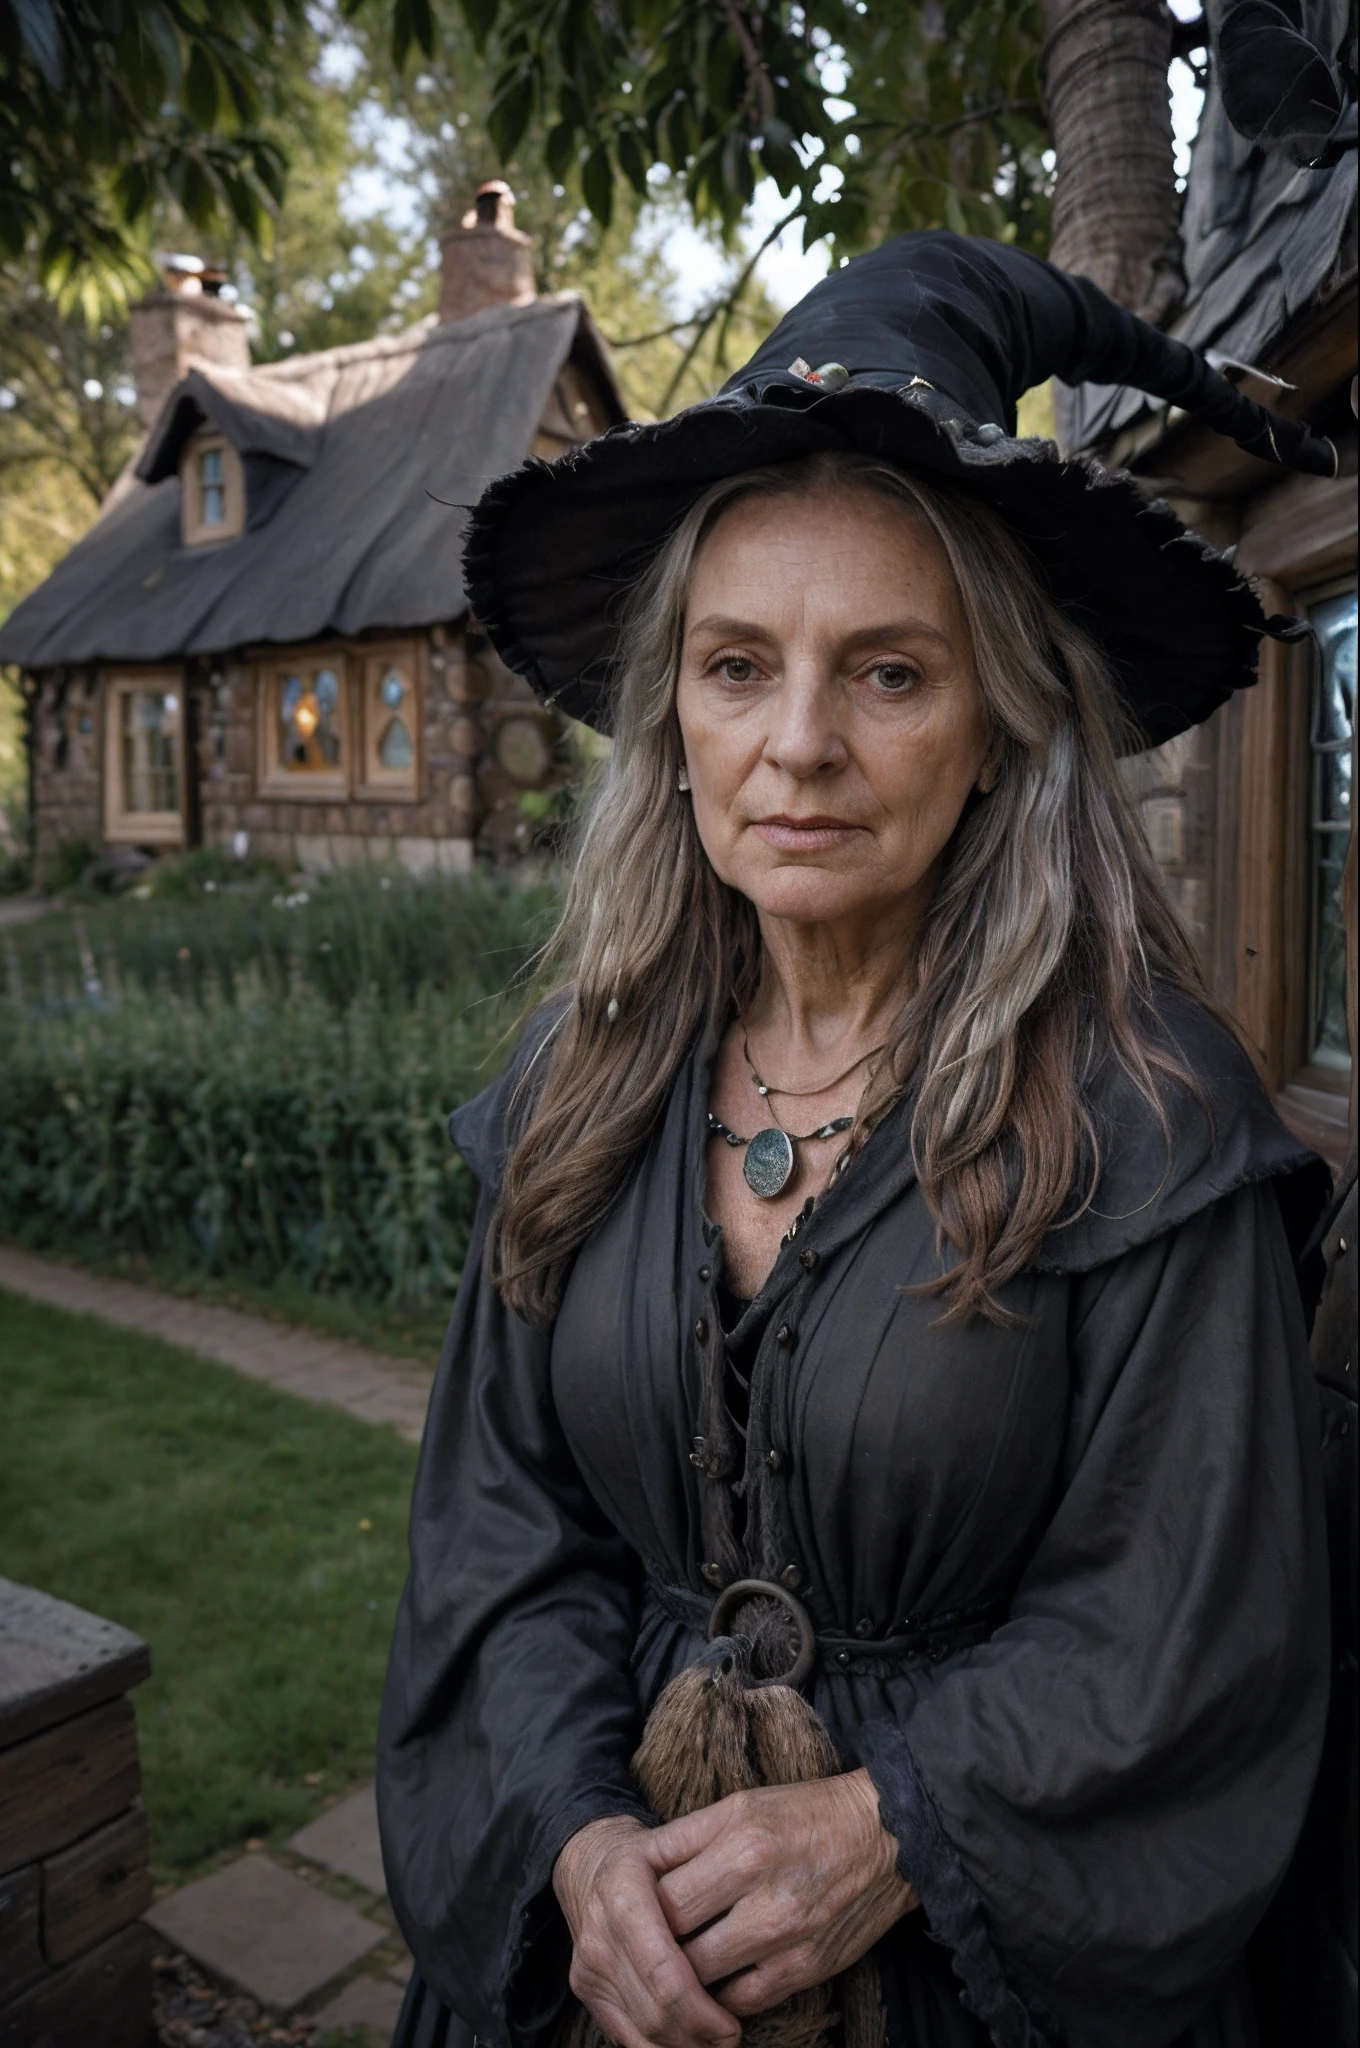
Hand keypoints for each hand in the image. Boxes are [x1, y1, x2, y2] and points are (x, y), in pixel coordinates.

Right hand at [553, 1815, 741, 2047]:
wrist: (590, 1864)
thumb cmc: (645, 1856)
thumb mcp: (673, 1842)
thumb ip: (704, 1858)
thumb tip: (746, 1878)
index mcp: (623, 1896)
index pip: (662, 1969)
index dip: (699, 2006)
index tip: (732, 2023)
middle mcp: (600, 1935)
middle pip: (653, 2009)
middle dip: (698, 2034)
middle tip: (732, 2038)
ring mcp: (589, 1967)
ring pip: (640, 2029)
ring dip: (684, 2046)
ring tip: (718, 2043)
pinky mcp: (586, 1988)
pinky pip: (624, 2035)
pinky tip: (691, 2044)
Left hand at [649, 1770, 916, 2016]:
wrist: (887, 1835)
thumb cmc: (806, 1814)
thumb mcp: (742, 1805)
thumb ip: (688, 1838)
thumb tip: (638, 1869)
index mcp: (743, 1843)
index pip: (662, 1898)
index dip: (637, 1912)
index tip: (629, 1914)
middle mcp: (765, 1894)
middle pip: (677, 1943)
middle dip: (652, 1949)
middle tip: (640, 1947)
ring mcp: (789, 1937)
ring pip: (705, 1978)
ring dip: (681, 1977)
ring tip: (670, 1964)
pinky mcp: (810, 1968)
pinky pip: (744, 2000)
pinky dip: (720, 1997)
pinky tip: (713, 1981)